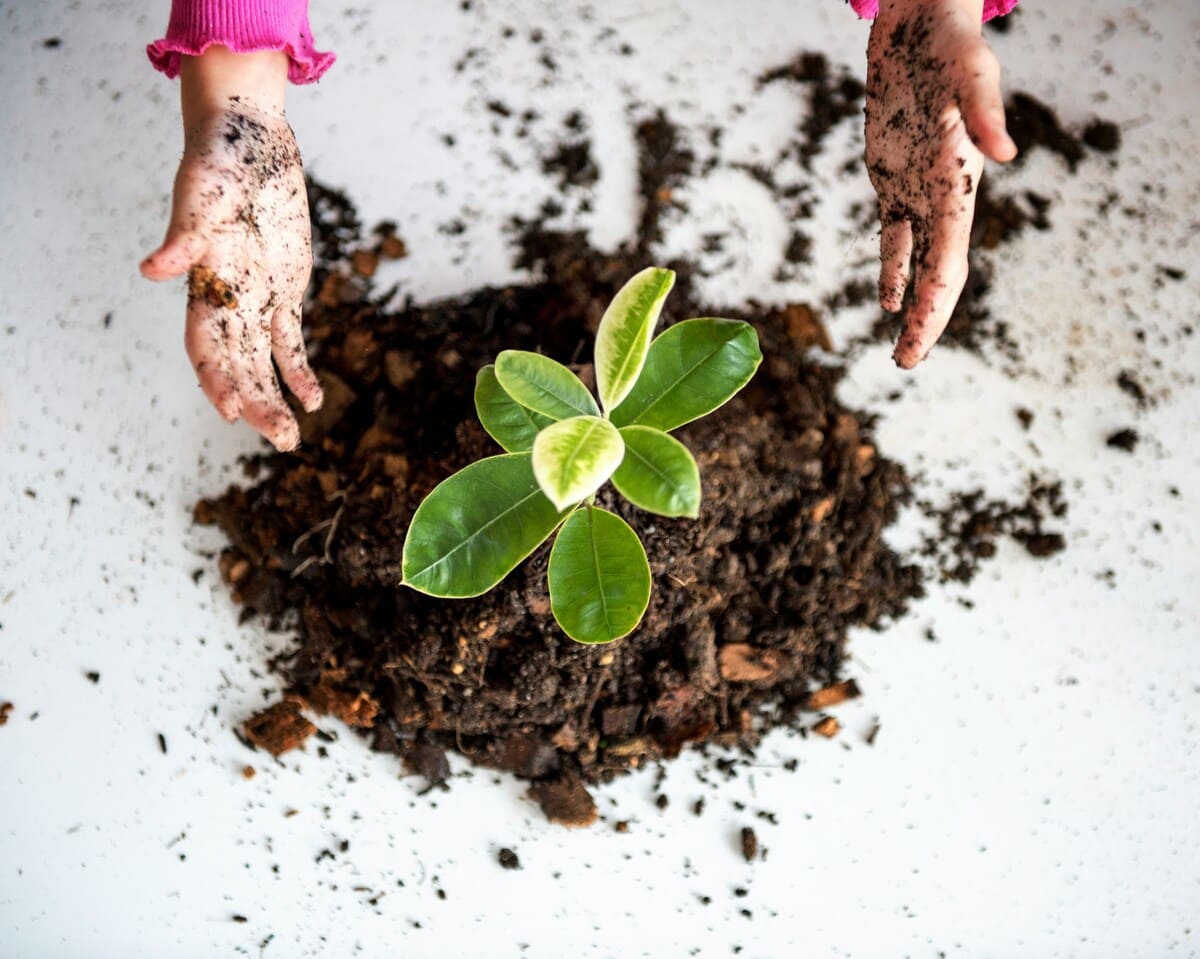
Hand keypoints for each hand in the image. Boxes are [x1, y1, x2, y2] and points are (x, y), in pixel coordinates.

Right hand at [140, 48, 321, 450]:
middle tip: (280, 440)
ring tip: (292, 437)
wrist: (251, 139)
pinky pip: (290, 341)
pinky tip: (313, 402)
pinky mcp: (286, 290)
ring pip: (263, 362)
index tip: (229, 411)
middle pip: (237, 364)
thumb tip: (152, 271)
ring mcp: (257, 297)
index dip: (215, 378)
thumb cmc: (220, 159)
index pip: (204, 343)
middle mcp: (228, 297)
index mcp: (205, 281)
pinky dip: (299, 371)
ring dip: (275, 398)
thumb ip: (184, 235)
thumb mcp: (204, 192)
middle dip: (255, 403)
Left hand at [864, 0, 1016, 368]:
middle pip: (936, 273)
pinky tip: (887, 300)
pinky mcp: (894, 177)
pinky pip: (893, 235)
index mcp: (956, 183)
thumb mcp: (966, 72)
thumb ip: (986, 110)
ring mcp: (917, 189)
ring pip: (915, 261)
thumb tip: (1004, 154)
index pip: (947, 261)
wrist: (921, 25)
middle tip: (906, 364)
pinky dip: (892, 268)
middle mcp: (940, 194)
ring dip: (910, 304)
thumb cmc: (948, 43)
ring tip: (902, 348)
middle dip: (924, 322)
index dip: (932, 307)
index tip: (914, 346)